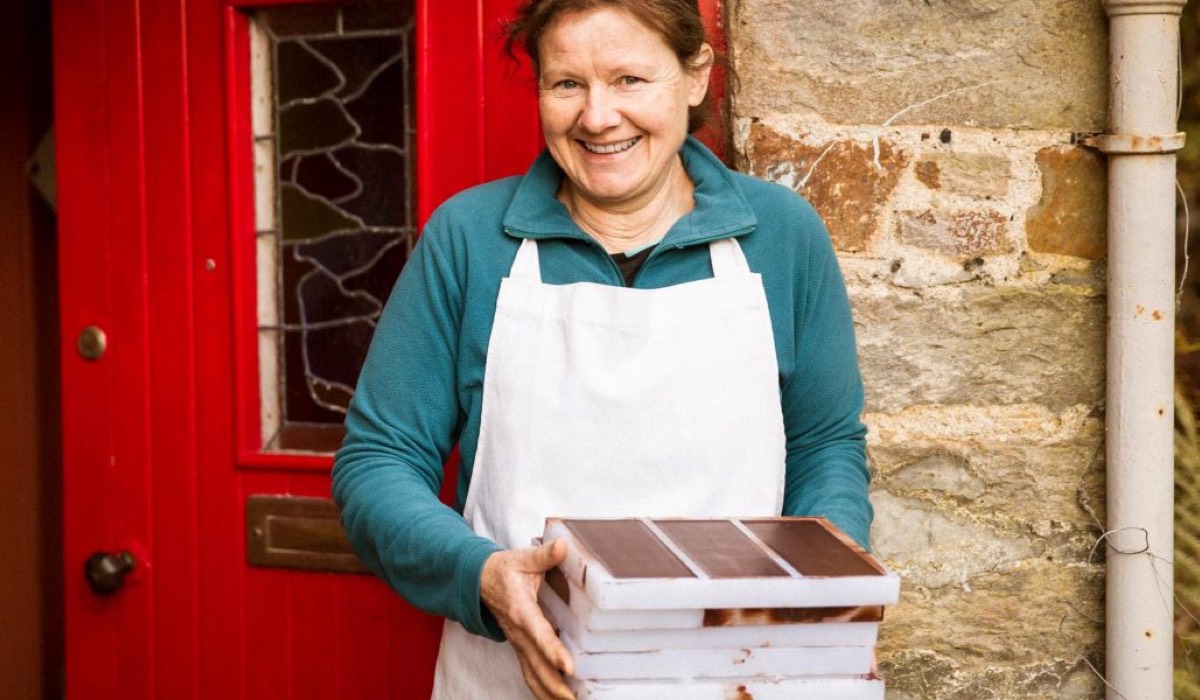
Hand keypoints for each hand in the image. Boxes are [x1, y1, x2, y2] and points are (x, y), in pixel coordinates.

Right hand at [481, 539, 574, 698]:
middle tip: (575, 699)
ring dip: (549, 692)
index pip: (538, 634)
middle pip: (536, 664)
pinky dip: (542, 690)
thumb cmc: (504, 569)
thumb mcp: (522, 558)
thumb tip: (563, 545)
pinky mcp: (520, 648)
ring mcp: (518, 643)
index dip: (553, 651)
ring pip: (532, 674)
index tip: (568, 666)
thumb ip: (544, 555)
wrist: (479, 581)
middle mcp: (518, 632)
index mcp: (521, 610)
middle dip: (555, 684)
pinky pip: (530, 674)